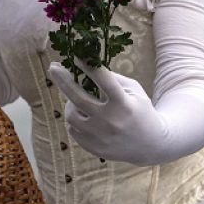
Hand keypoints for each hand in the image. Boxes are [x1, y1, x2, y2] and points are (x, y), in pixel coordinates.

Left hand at [47, 60, 168, 165]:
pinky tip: (83, 115)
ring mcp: (100, 137)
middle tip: (53, 67)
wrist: (150, 144)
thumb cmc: (140, 110)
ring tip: (76, 98)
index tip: (75, 55)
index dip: (88, 66)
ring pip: (71, 114)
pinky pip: (73, 129)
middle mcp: (110, 121)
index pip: (103, 79)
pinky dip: (75, 119)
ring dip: (70, 102)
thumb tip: (87, 68)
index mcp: (123, 104)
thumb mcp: (134, 90)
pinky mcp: (93, 148)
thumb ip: (113, 78)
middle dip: (63, 79)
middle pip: (78, 97)